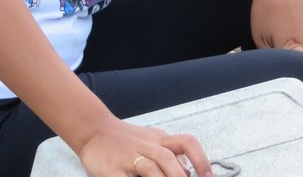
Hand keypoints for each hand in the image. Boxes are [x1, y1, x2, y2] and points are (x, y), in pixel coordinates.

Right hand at [78, 120, 211, 176]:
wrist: (93, 129)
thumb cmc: (125, 140)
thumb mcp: (151, 142)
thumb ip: (170, 157)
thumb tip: (191, 173)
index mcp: (158, 140)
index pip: (185, 143)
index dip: (200, 160)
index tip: (209, 176)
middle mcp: (145, 147)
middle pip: (168, 158)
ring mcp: (128, 157)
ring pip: (150, 168)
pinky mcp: (111, 169)